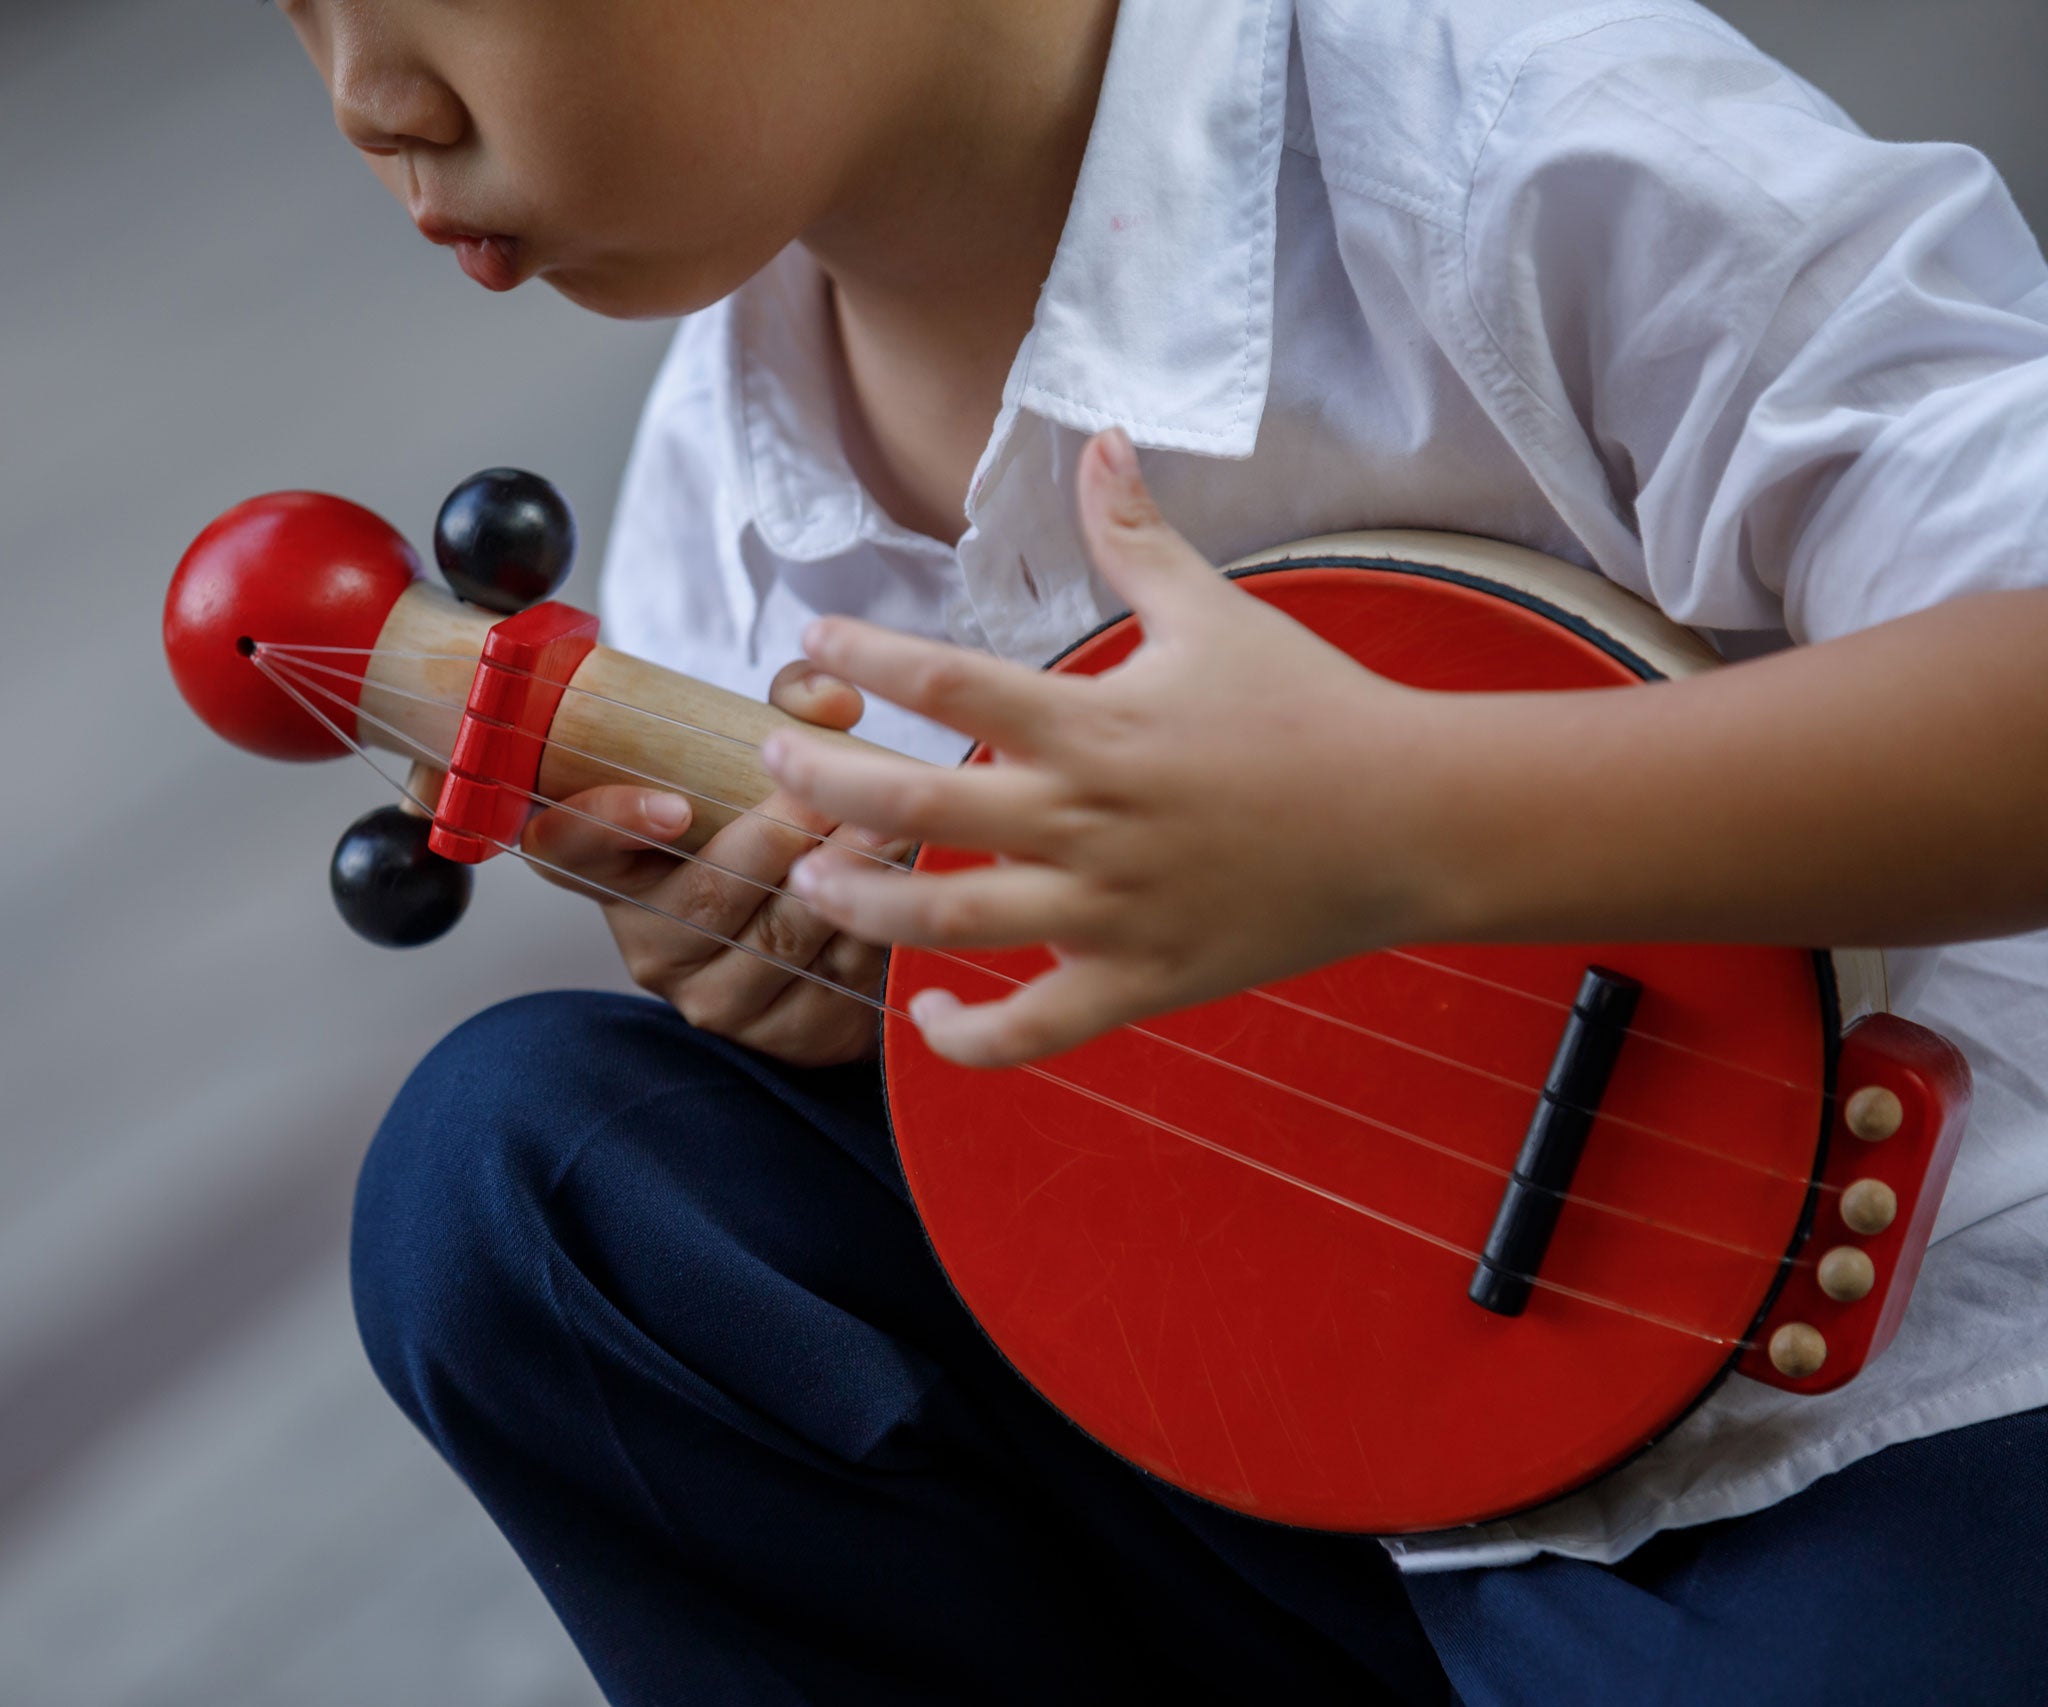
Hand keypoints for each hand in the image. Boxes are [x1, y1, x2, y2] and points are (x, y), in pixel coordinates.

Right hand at [523, 663, 906, 1067]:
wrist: (833, 938)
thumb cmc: (780, 834)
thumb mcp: (770, 764)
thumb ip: (790, 713)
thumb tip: (830, 698)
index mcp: (618, 870)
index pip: (567, 849)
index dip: (606, 825)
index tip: (675, 804)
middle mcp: (652, 943)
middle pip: (703, 896)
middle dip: (774, 841)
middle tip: (833, 794)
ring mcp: (716, 997)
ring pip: (777, 939)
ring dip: (838, 881)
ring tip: (889, 833)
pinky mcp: (784, 1036)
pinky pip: (831, 980)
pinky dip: (873, 928)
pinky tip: (908, 891)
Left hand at [762, 428, 1458, 1069]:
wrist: (1411, 820)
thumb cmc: (1312, 709)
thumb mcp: (1218, 607)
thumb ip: (1135, 533)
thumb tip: (1098, 435)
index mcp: (1094, 723)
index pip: (947, 680)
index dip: (864, 655)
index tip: (813, 641)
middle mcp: (1086, 821)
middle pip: (913, 804)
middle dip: (823, 782)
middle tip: (774, 765)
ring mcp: (1109, 912)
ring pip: (947, 919)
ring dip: (860, 902)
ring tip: (810, 877)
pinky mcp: (1139, 981)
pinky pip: (1033, 1029)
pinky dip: (969, 1036)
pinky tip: (925, 1015)